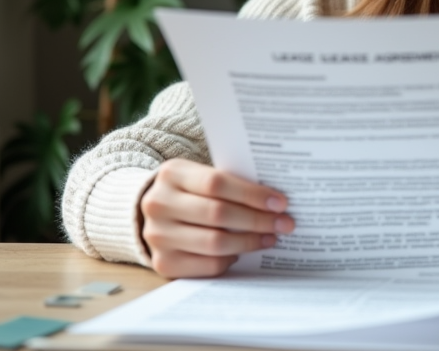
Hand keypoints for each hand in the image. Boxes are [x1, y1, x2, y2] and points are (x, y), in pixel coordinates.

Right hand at [139, 158, 294, 277]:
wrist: (153, 213)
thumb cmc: (190, 191)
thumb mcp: (200, 176)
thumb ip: (229, 183)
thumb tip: (275, 201)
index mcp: (172, 174)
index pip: (217, 183)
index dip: (252, 194)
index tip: (280, 202)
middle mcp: (159, 204)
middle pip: (218, 214)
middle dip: (258, 220)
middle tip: (285, 223)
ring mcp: (158, 236)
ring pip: (215, 243)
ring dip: (250, 242)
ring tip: (270, 238)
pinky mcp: (164, 262)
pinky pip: (207, 265)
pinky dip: (230, 259)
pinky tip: (242, 252)